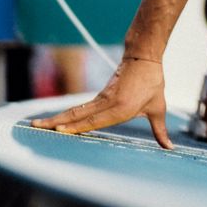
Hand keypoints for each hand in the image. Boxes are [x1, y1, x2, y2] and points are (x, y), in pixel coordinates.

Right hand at [33, 56, 171, 149]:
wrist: (143, 58)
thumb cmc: (152, 83)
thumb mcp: (158, 107)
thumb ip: (160, 130)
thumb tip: (169, 148)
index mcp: (120, 108)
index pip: (94, 121)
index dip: (76, 126)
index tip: (59, 130)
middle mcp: (107, 104)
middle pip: (77, 115)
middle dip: (56, 123)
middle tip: (36, 128)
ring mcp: (101, 99)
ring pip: (75, 111)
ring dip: (56, 118)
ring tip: (37, 124)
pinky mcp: (99, 97)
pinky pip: (80, 108)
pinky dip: (66, 115)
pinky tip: (56, 121)